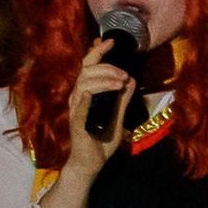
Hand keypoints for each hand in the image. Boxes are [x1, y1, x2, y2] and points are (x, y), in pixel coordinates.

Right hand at [66, 38, 137, 175]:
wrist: (90, 165)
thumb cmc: (101, 142)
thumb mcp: (117, 117)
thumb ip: (122, 100)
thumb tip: (131, 80)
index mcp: (86, 93)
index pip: (89, 66)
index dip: (99, 52)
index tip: (111, 42)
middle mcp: (78, 97)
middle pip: (87, 71)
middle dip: (108, 68)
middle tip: (125, 75)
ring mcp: (76, 109)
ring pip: (85, 84)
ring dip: (104, 80)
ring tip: (120, 83)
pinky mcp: (76, 122)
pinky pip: (80, 106)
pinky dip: (88, 96)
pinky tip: (95, 92)